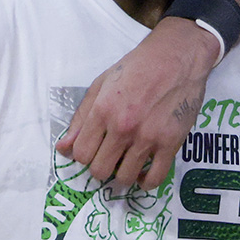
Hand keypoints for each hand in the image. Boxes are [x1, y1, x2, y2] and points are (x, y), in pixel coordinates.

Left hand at [56, 16, 218, 188]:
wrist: (176, 57)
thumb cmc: (135, 68)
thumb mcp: (100, 85)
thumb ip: (81, 118)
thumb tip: (63, 147)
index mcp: (102, 111)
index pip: (81, 153)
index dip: (82, 155)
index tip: (90, 150)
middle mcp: (123, 127)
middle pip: (99, 169)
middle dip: (99, 167)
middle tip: (107, 158)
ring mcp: (148, 137)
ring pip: (124, 178)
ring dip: (120, 176)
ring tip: (123, 164)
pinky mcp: (171, 143)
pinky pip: (155, 178)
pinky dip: (145, 182)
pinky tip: (142, 173)